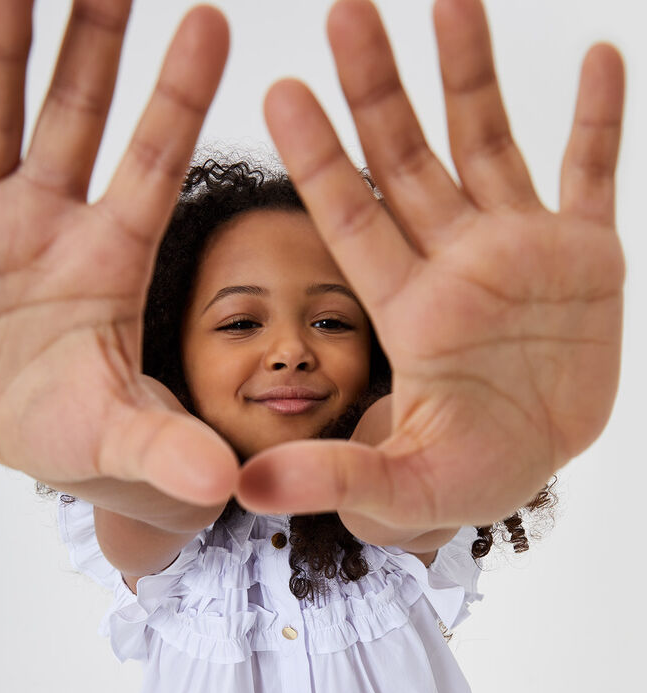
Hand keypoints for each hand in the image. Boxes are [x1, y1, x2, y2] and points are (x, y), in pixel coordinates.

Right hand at [0, 1, 238, 506]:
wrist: (17, 433)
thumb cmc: (79, 428)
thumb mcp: (121, 437)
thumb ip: (167, 448)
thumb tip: (220, 483)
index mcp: (111, 258)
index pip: (153, 163)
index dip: (179, 97)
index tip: (214, 21)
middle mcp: (50, 222)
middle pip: (76, 114)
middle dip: (91, 38)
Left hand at [236, 0, 624, 533]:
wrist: (536, 464)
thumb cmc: (464, 476)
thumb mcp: (400, 485)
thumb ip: (331, 476)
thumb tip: (246, 490)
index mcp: (407, 308)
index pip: (352, 220)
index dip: (321, 157)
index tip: (282, 90)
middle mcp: (454, 263)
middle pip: (407, 161)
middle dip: (378, 89)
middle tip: (344, 10)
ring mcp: (520, 252)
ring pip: (489, 145)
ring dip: (471, 74)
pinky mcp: (585, 257)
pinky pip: (591, 174)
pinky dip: (598, 122)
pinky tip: (599, 59)